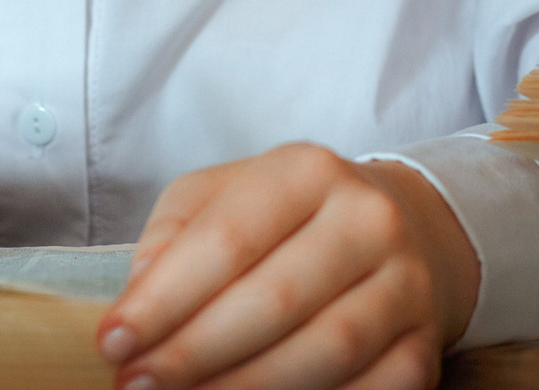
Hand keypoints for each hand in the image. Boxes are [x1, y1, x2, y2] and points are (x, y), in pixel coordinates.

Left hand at [95, 145, 478, 389]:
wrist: (406, 229)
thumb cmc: (291, 216)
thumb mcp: (225, 195)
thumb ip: (173, 235)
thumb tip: (138, 298)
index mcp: (308, 171)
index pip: (226, 240)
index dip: (164, 298)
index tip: (114, 340)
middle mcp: (367, 221)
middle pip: (273, 301)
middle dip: (193, 352)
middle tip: (137, 383)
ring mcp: (405, 285)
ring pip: (323, 352)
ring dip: (243, 389)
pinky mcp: (424, 347)